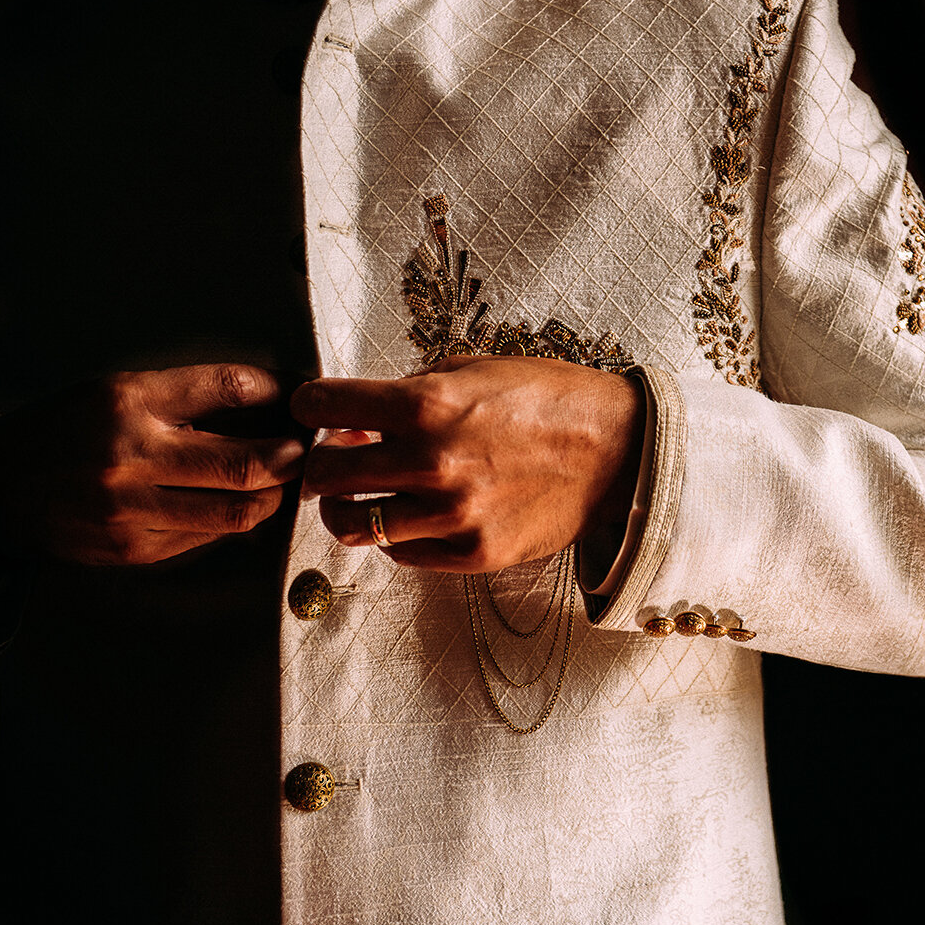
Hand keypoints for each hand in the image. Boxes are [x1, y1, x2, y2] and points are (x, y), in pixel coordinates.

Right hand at [0, 364, 306, 564]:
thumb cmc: (65, 430)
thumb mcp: (115, 392)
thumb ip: (185, 397)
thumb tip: (266, 401)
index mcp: (129, 401)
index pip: (229, 388)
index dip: (277, 391)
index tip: (298, 396)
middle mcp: (132, 455)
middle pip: (247, 463)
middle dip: (292, 458)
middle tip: (305, 451)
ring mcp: (132, 508)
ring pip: (238, 510)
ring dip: (274, 498)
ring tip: (282, 483)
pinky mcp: (133, 547)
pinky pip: (208, 537)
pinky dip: (234, 520)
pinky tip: (240, 506)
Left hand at [292, 356, 644, 572]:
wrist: (617, 449)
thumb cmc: (549, 400)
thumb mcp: (476, 369)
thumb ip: (412, 390)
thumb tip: (361, 415)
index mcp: (428, 404)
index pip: (324, 405)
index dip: (307, 406)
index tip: (311, 411)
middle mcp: (433, 461)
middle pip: (325, 475)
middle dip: (317, 465)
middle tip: (328, 462)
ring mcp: (453, 514)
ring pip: (354, 526)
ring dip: (345, 509)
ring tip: (357, 499)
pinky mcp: (474, 552)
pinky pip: (404, 555)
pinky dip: (395, 537)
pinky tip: (410, 516)